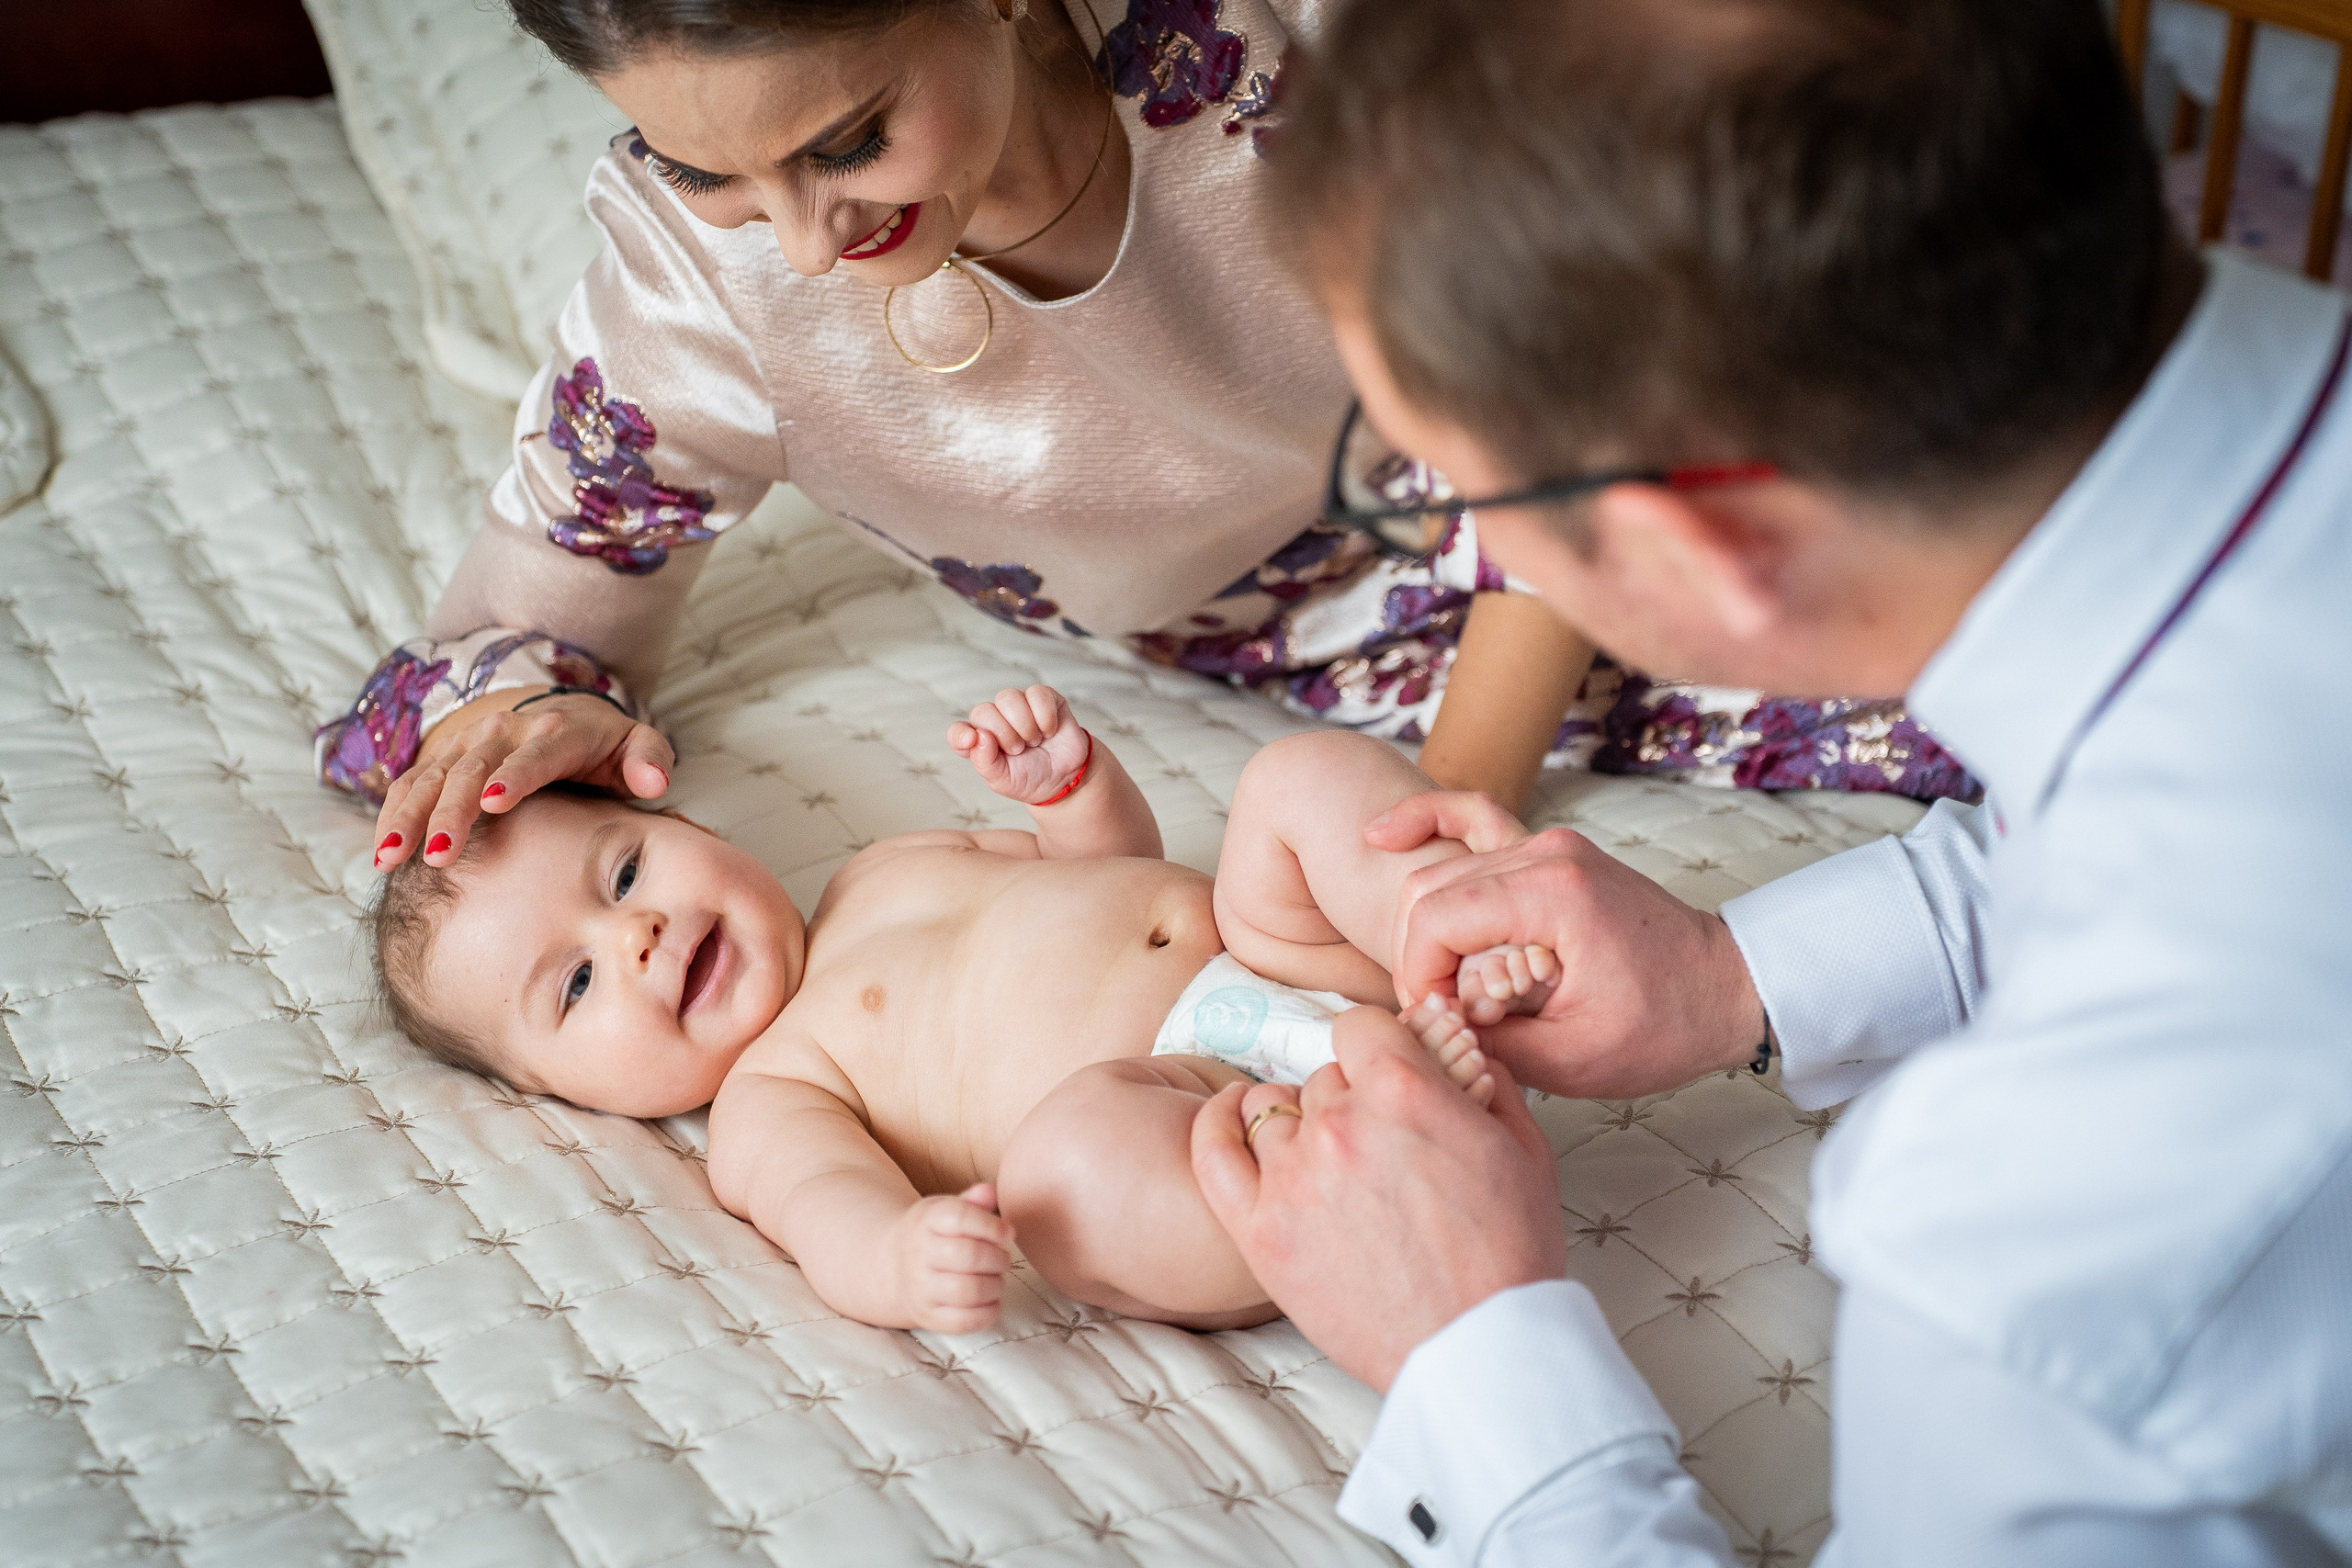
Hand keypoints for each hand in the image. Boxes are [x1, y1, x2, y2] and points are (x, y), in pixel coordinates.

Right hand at [372, 689, 671, 870]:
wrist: (561, 713)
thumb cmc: (605, 745)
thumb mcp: (636, 744)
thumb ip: (649, 758)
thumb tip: (654, 781)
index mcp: (556, 731)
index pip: (535, 754)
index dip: (515, 775)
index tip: (495, 801)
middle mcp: (504, 732)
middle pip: (472, 770)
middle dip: (452, 811)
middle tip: (438, 854)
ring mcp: (468, 743)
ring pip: (432, 777)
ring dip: (408, 816)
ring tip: (390, 858)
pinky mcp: (444, 758)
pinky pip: (411, 783)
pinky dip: (392, 815)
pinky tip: (381, 852)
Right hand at [891, 1184, 1016, 1334]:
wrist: (892, 1268)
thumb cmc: (933, 1235)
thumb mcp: (947, 1210)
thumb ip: (973, 1201)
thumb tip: (990, 1192)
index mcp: (925, 1220)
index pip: (960, 1218)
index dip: (991, 1225)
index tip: (1008, 1233)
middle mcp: (918, 1254)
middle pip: (968, 1256)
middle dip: (998, 1258)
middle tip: (1003, 1258)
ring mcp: (920, 1289)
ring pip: (968, 1291)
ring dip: (995, 1285)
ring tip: (996, 1279)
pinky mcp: (928, 1317)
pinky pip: (964, 1321)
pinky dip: (988, 1312)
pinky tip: (991, 1300)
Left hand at [949, 685, 1089, 805]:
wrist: (1064, 778)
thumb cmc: (1029, 778)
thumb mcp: (1003, 780)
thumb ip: (984, 762)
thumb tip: (977, 735)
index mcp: (979, 741)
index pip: (958, 732)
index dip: (960, 735)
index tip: (971, 741)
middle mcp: (995, 719)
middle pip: (983, 711)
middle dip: (1004, 735)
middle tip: (1020, 750)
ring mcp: (1018, 705)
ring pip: (1008, 698)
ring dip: (1024, 725)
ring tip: (1034, 741)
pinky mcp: (1043, 698)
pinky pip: (1037, 694)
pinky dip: (1045, 717)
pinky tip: (1049, 731)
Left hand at [1191, 1009, 1564, 1393]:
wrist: (1477, 1347)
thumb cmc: (1508, 1254)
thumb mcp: (1523, 1148)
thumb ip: (1486, 1081)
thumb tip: (1460, 1047)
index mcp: (1403, 1092)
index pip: (1360, 1026)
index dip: (1378, 1045)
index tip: (1386, 1069)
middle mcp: (1339, 1125)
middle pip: (1323, 1078)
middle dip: (1351, 1101)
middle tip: (1378, 1146)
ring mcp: (1292, 1179)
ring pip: (1273, 1112)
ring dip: (1298, 1125)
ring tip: (1325, 1158)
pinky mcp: (1261, 1232)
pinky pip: (1213, 1152)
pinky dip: (1216, 1123)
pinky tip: (1231, 1115)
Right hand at [1372, 801, 1766, 1098]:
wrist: (1726, 987)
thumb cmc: (1666, 1024)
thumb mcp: (1574, 1059)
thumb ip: (1490, 1041)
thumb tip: (1433, 1022)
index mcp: (1554, 894)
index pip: (1437, 919)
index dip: (1418, 977)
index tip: (1438, 1022)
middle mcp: (1546, 852)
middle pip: (1427, 890)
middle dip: (1418, 958)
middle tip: (1442, 1013)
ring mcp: (1546, 842)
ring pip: (1439, 870)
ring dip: (1427, 929)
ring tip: (1449, 986)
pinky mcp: (1547, 850)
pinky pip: (1471, 820)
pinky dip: (1425, 823)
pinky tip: (1381, 835)